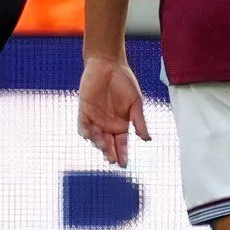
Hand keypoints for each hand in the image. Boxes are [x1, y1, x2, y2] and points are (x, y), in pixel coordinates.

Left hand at [77, 52, 149, 166]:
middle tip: (111, 160)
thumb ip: (139, 121)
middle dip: (109, 153)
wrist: (109, 65)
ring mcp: (95, 118)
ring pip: (95, 136)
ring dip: (99, 143)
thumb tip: (147, 139)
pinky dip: (84, 130)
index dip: (122, 154)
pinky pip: (82, 123)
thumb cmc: (125, 82)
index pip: (121, 144)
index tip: (123, 164)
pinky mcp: (84, 109)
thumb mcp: (136, 103)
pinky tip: (88, 135)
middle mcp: (107, 124)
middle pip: (108, 144)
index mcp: (121, 125)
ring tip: (104, 146)